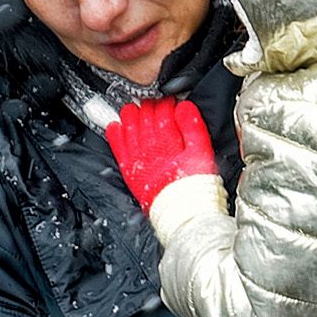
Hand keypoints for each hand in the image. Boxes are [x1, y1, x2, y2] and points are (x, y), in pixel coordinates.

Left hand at [104, 98, 218, 213]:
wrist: (184, 214)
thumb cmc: (195, 186)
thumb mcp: (203, 152)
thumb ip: (194, 127)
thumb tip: (186, 107)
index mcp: (170, 142)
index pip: (164, 114)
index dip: (167, 104)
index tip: (171, 102)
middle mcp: (151, 149)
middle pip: (146, 119)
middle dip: (149, 107)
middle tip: (152, 103)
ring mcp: (138, 159)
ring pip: (130, 130)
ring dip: (130, 116)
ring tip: (131, 108)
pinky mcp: (130, 171)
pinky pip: (118, 149)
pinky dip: (115, 136)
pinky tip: (114, 126)